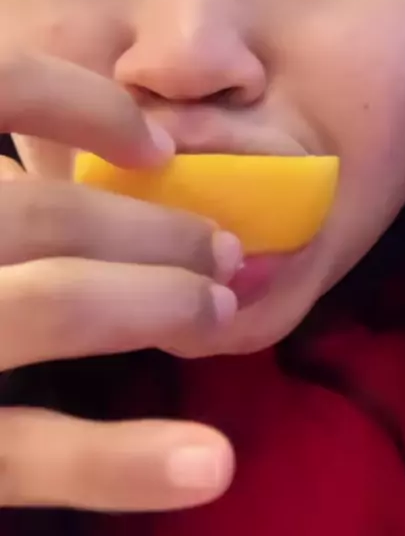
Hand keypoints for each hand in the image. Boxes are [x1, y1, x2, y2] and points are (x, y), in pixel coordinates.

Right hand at [0, 50, 238, 511]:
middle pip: (43, 212)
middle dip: (153, 227)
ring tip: (219, 309)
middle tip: (222, 248)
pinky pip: (28, 456)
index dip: (80, 105)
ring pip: (51, 304)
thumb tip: (125, 161)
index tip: (158, 149)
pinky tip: (209, 463)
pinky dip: (125, 461)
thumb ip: (13, 193)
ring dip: (160, 301)